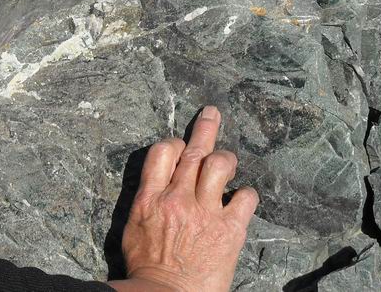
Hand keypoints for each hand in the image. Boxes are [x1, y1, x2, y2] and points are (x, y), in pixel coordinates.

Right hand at [108, 106, 257, 291]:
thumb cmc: (145, 267)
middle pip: (194, 150)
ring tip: (228, 162)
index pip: (163, 151)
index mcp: (150, 197)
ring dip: (226, 159)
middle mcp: (178, 198)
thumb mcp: (134, 226)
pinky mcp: (229, 230)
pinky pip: (246, 197)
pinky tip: (242, 199)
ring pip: (220, 164)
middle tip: (212, 112)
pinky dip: (246, 194)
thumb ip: (147, 200)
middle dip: (205, 127)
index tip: (182, 146)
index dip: (175, 143)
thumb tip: (157, 184)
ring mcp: (205, 212)